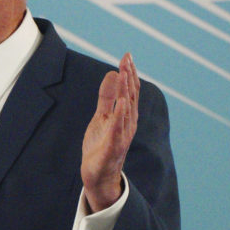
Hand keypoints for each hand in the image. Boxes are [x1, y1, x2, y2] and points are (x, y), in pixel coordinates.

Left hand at [81, 52, 139, 211]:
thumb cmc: (101, 144)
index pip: (130, 91)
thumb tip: (112, 73)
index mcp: (125, 116)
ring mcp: (121, 135)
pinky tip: (121, 103)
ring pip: (126, 110)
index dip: (129, 73)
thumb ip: (106, 97)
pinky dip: (120, 116)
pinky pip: (117, 130)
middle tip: (127, 59)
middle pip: (130, 97)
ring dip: (125, 91)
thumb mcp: (102, 116)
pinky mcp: (112, 146)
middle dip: (129, 77)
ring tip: (124, 73)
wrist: (98, 174)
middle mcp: (127, 123)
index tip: (127, 56)